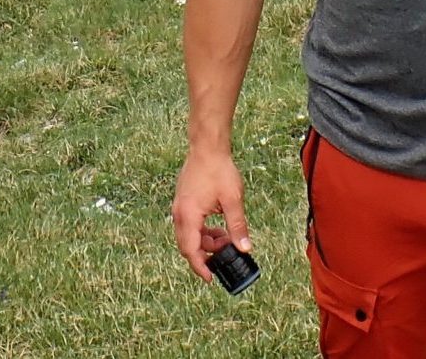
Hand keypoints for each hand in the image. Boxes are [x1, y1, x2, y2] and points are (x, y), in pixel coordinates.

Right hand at [171, 147, 250, 281]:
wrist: (207, 147)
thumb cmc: (218, 170)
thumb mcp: (232, 200)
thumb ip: (237, 226)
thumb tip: (245, 248)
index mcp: (189, 215)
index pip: (191, 250)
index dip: (200, 267)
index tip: (210, 278)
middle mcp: (180, 213)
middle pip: (187, 245)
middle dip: (205, 254)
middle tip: (225, 256)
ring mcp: (180, 206)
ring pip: (189, 235)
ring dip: (206, 241)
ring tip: (226, 238)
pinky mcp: (183, 201)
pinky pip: (190, 224)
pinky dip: (202, 230)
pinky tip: (218, 226)